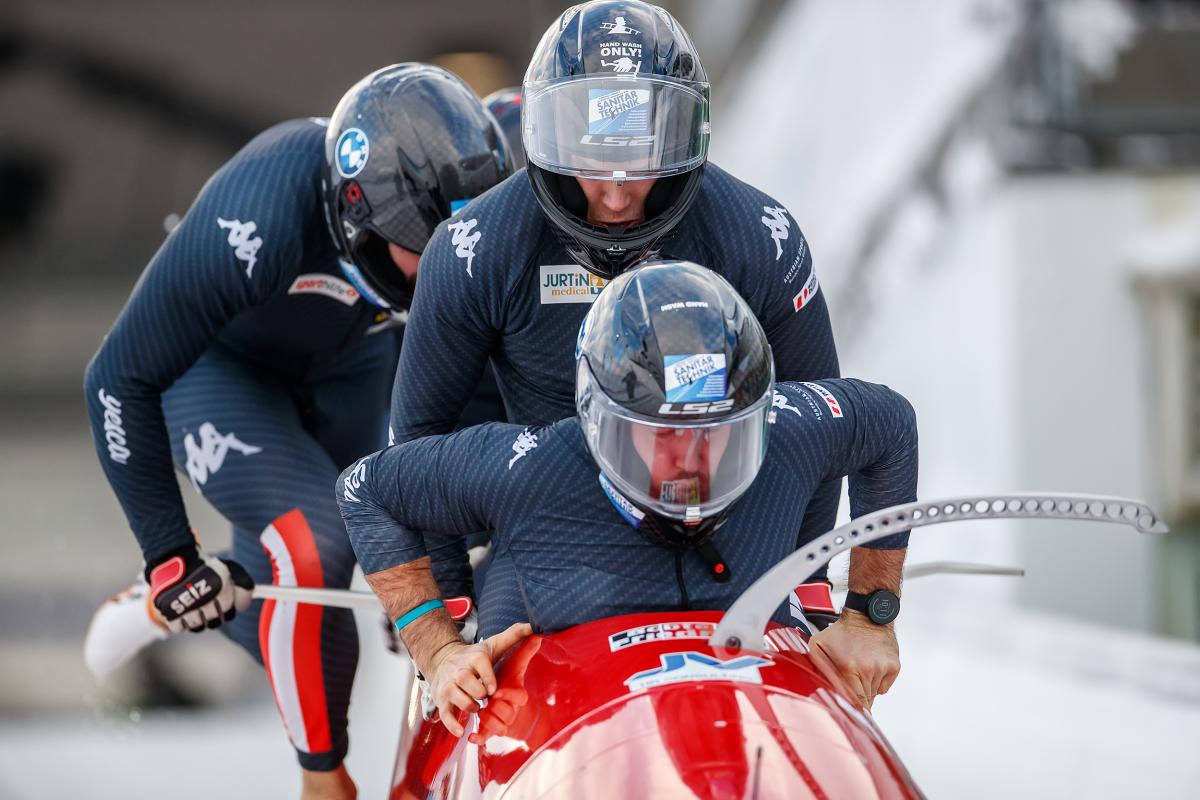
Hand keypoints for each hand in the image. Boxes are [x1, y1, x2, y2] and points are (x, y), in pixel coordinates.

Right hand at [147, 549, 252, 632]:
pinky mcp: (170, 612)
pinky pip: (180, 627)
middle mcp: (206, 598)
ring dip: (197, 619)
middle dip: (212, 614)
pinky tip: (182, 609)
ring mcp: (187, 607)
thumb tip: (244, 606)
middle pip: (214, 622)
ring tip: (193, 605)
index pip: (230, 613)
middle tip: (206, 603)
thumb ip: (243, 585)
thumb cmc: (205, 566)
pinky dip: (181, 621)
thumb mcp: (230, 569)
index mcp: (222, 587)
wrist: (175, 559)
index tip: (222, 602)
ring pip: (198, 626)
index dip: (227, 608)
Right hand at [427, 622, 531, 736]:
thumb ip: (514, 635)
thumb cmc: (474, 655)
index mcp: (475, 658)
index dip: (489, 678)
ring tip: (477, 707)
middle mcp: (460, 671)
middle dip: (480, 694)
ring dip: (471, 707)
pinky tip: (462, 732)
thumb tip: (534, 625)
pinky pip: (446, 716)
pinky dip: (453, 725)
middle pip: (470, 685)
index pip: (482, 665)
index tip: (494, 689)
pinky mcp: (441, 700)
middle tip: (485, 697)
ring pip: (460, 700)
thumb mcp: (494, 644)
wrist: (442, 659)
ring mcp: (449, 687)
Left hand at [808, 611, 898, 710]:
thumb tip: (816, 690)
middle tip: (851, 684)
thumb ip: (815, 667)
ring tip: (859, 669)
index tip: (850, 717)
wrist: (866, 615)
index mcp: (849, 668)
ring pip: (874, 693)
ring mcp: (882, 668)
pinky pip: (884, 686)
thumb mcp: (818, 645)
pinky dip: (878, 682)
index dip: (853, 712)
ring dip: (866, 688)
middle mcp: (868, 669)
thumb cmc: (840, 632)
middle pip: (865, 701)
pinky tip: (871, 666)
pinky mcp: (894, 666)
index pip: (854, 703)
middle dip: (857, 698)